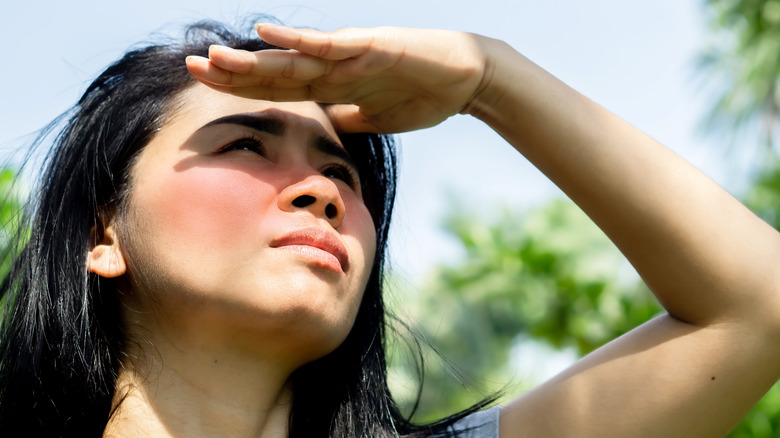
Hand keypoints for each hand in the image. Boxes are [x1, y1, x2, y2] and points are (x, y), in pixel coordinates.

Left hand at [186, 25, 489, 132]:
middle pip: (275, 72)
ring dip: (254, 59)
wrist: (465, 80)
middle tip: (190, 66)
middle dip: (233, 72)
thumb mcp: (372, 119)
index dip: (242, 90)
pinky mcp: (371, 46)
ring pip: (293, 58)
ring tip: (214, 57)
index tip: (206, 90)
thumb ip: (344, 119)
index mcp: (332, 85)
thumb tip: (321, 131)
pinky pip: (331, 45)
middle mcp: (333, 66)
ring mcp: (349, 54)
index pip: (278, 89)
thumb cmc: (422, 96)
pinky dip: (300, 41)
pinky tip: (268, 34)